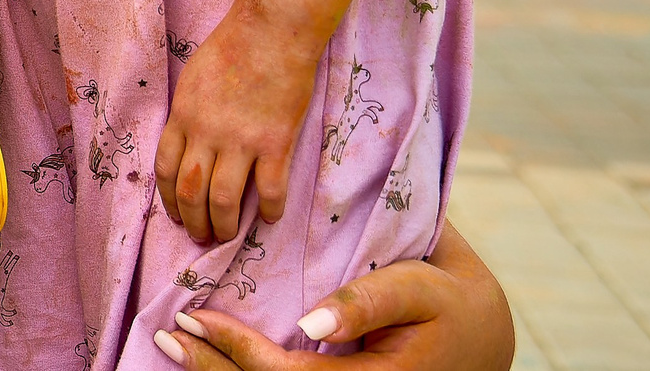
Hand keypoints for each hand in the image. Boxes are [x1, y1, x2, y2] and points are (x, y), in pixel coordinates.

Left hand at [151, 249, 513, 370]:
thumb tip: (310, 322)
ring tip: (175, 347)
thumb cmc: (449, 301)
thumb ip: (368, 301)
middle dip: (212, 369)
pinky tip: (214, 361)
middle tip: (166, 334)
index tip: (194, 315)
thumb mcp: (419, 288)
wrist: (483, 336)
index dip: (236, 351)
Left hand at [154, 10, 317, 244]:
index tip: (175, 216)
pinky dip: (270, 211)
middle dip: (193, 223)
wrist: (272, 29)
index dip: (168, 200)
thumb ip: (188, 112)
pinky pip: (271, 190)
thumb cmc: (232, 46)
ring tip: (228, 238)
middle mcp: (206, 133)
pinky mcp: (275, 143)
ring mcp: (241, 140)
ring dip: (224, 227)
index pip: (166, 170)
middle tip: (201, 238)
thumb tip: (187, 141)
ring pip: (224, 201)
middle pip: (190, 193)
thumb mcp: (193, 77)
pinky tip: (270, 219)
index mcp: (183, 116)